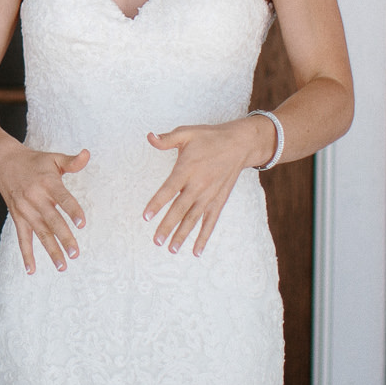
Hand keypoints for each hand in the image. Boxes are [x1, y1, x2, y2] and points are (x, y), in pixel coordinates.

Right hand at [0, 140, 89, 273]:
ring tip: (63, 266)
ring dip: (51, 250)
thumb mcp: (53, 158)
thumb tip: (88, 155)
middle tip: (75, 252)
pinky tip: (32, 270)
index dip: (72, 210)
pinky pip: (22, 238)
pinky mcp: (18, 217)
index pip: (62, 198)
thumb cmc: (35, 162)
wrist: (3, 163)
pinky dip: (26, 254)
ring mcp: (25, 210)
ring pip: (40, 233)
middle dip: (64, 237)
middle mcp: (35, 198)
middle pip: (52, 220)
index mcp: (47, 182)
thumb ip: (72, 161)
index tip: (82, 223)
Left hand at [142, 117, 274, 256]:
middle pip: (180, 209)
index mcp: (187, 169)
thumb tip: (149, 136)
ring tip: (171, 249)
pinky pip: (210, 221)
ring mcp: (209, 195)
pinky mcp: (219, 201)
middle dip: (167, 226)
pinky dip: (204, 236)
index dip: (157, 203)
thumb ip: (166, 139)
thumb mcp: (186, 133)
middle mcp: (198, 185)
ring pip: (193, 219)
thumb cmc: (209, 138)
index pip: (168, 190)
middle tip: (156, 241)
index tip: (146, 216)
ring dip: (182, 235)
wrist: (239, 144)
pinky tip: (196, 251)